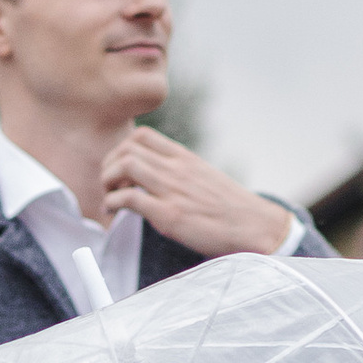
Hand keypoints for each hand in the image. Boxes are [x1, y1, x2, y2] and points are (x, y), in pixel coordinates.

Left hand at [96, 122, 292, 260]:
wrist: (254, 226)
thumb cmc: (229, 207)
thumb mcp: (203, 177)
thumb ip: (179, 172)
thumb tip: (154, 176)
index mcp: (184, 158)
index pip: (143, 136)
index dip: (120, 150)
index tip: (118, 168)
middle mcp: (177, 169)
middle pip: (127, 149)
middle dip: (108, 167)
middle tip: (109, 186)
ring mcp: (173, 190)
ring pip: (125, 167)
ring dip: (107, 182)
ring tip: (110, 198)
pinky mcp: (170, 215)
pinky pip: (130, 199)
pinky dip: (113, 204)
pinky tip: (114, 213)